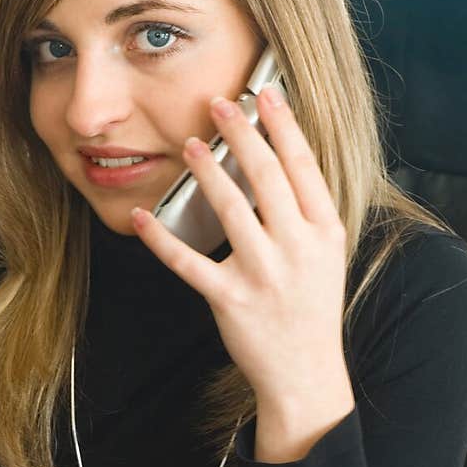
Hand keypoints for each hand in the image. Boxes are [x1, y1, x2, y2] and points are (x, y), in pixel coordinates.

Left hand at [132, 85, 354, 460]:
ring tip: (189, 143)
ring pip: (230, 209)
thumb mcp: (325, 255)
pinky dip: (160, 239)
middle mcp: (298, 248)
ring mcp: (264, 274)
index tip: (264, 92)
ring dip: (207, 171)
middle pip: (267, 176)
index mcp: (324, 231)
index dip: (283, 125)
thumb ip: (305, 212)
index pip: (303, 166)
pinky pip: (188, 262)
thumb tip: (277, 159)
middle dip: (241, 133)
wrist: (305, 374)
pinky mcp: (230, 299)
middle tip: (218, 102)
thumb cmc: (310, 308)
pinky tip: (141, 217)